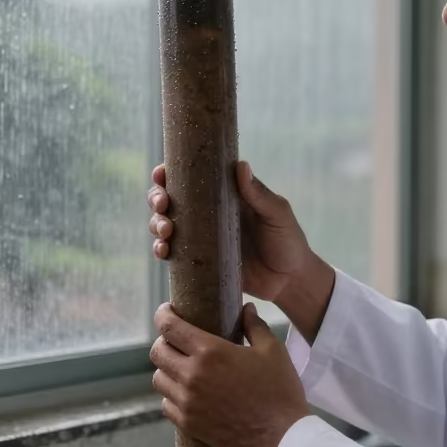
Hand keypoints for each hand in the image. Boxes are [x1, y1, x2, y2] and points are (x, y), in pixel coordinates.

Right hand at [147, 162, 335, 342]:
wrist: (289, 281)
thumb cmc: (288, 241)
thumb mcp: (277, 215)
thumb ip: (260, 194)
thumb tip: (241, 165)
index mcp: (224, 194)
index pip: (191, 176)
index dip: (170, 172)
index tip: (161, 174)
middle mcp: (207, 213)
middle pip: (170, 198)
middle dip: (157, 198)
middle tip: (163, 205)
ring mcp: (201, 238)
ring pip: (165, 224)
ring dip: (157, 223)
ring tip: (167, 231)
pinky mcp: (199, 262)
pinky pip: (173, 253)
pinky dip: (161, 249)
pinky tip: (163, 252)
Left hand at [151, 302, 308, 446]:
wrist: (282, 436)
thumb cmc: (279, 389)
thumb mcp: (272, 350)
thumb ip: (254, 325)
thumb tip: (246, 308)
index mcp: (210, 351)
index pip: (170, 327)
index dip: (163, 315)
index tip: (166, 312)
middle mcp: (192, 375)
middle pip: (158, 352)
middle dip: (164, 342)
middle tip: (177, 341)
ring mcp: (187, 402)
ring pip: (159, 379)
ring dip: (167, 370)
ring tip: (182, 368)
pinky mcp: (188, 424)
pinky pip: (166, 404)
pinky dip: (172, 396)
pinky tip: (186, 393)